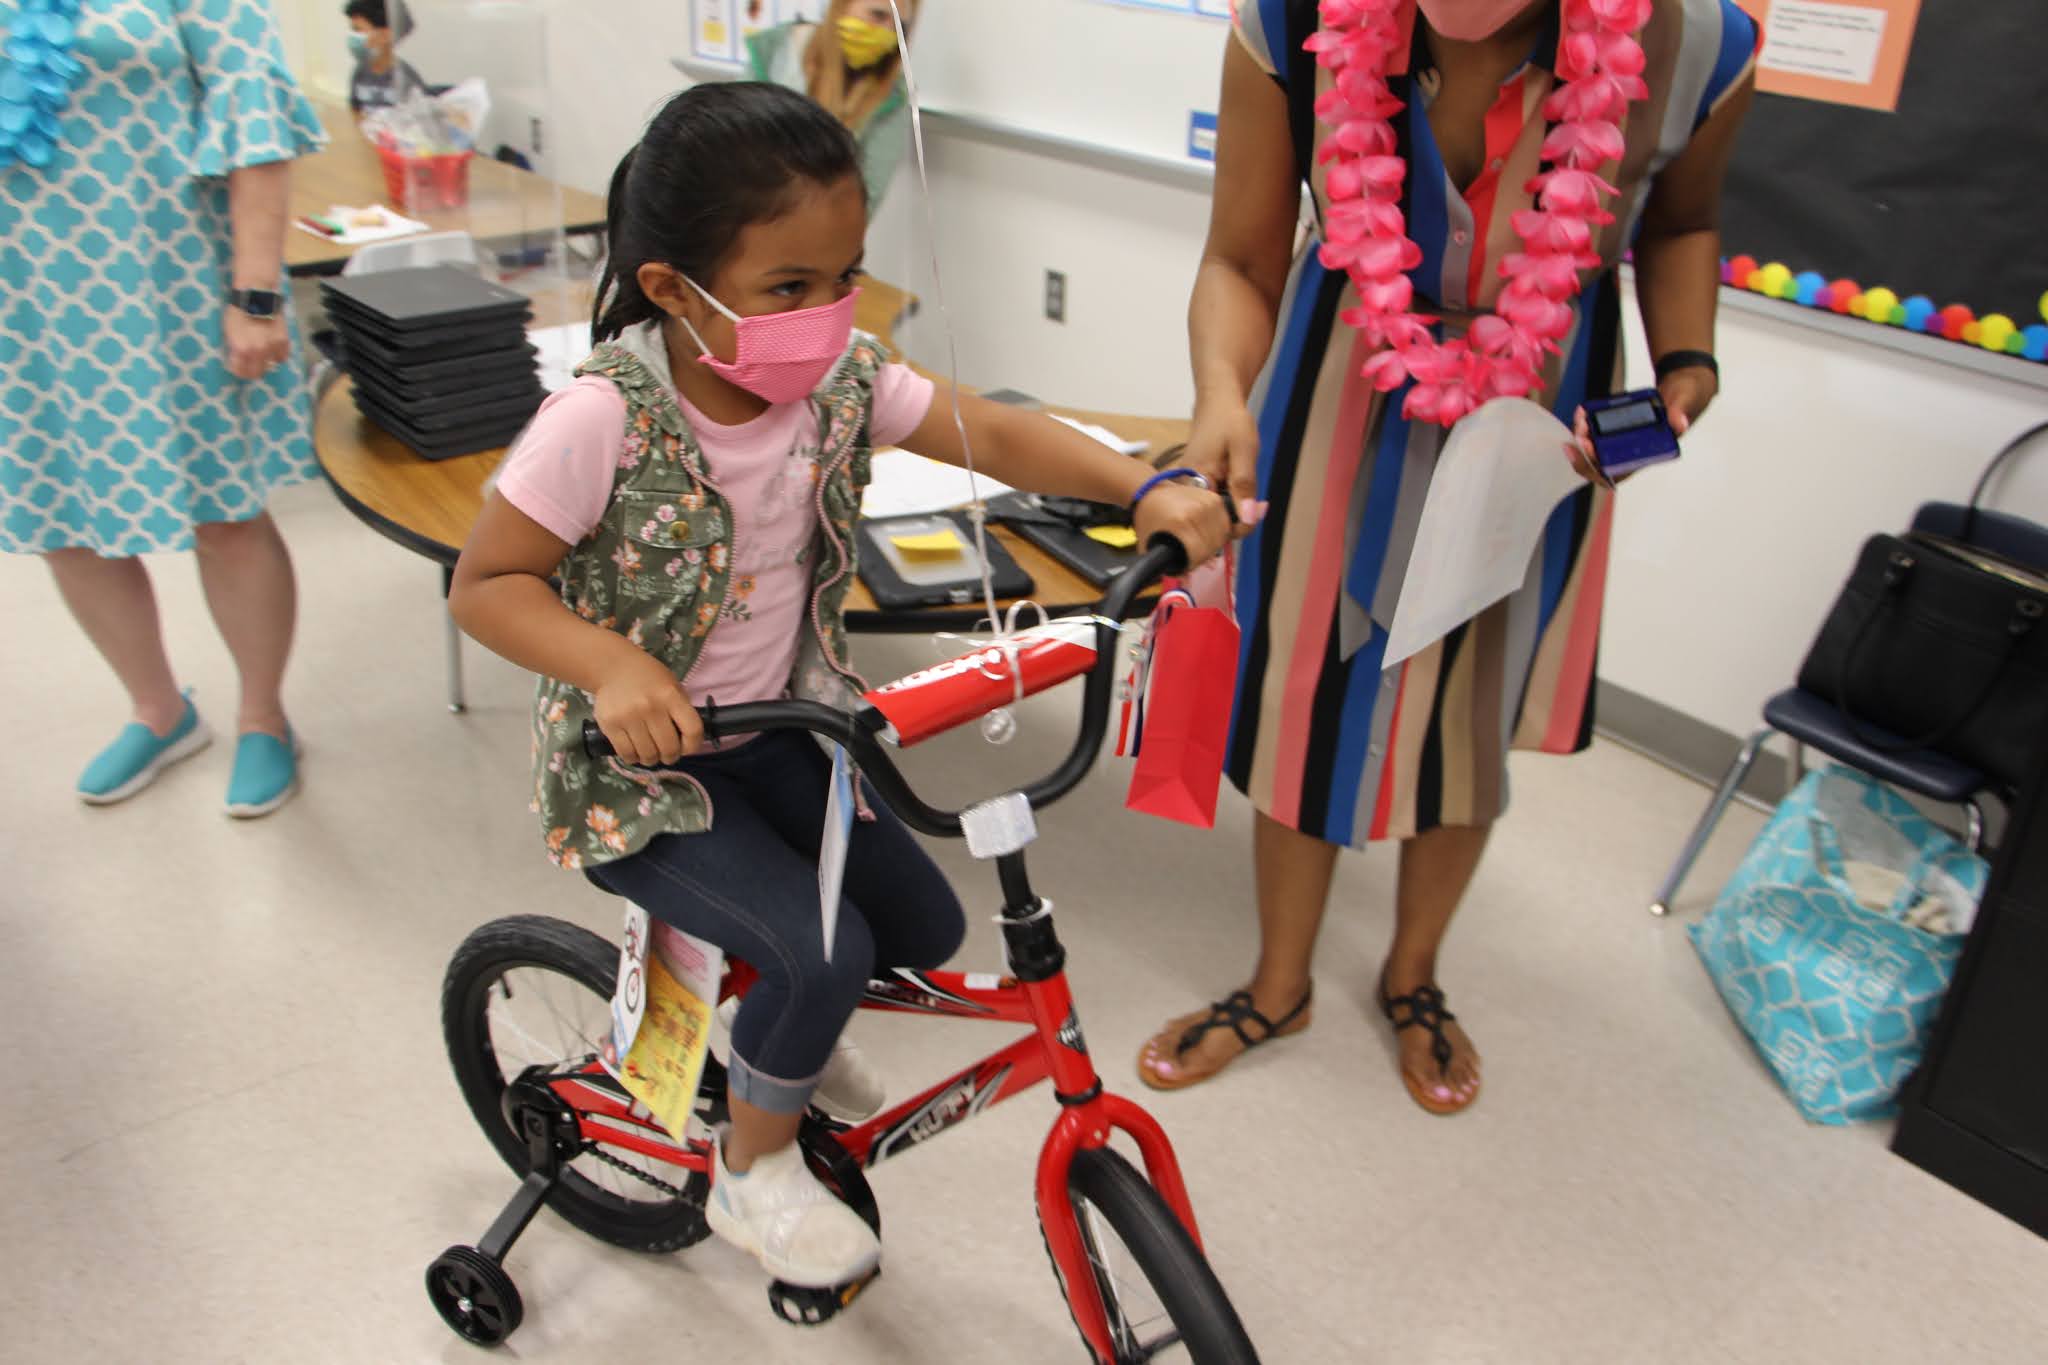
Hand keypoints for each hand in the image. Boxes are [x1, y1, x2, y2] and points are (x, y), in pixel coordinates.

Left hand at [223, 306, 288, 381]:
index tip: (236, 368)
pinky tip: (272, 351)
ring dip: (264, 363)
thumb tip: (238, 358)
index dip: (237, 371)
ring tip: (260, 356)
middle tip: (248, 366)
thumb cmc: (237, 311)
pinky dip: (277, 356)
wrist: (255, 295)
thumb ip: (234, 348)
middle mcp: (258, 351)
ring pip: (270, 366)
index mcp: (241, 349)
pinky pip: (282, 356)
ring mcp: (272, 347)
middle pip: (256, 373)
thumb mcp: (228, 331)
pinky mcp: (283, 341)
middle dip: (251, 371)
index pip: (241, 372)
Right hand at [592, 648, 702, 765]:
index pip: (693, 730)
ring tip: (651, 754)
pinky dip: (633, 758)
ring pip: (648, 754)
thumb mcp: (672, 685)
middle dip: (671, 757)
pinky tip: (635, 752)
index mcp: (671, 696)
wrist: (612, 667)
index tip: (687, 748)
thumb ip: (681, 709)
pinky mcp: (610, 725)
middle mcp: (651, 707)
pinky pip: (626, 753)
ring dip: (652, 759)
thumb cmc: (648, 677)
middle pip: (669, 747)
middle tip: (667, 755)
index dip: (693, 746)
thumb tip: (688, 740)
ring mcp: (629, 717)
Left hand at [1133, 478, 1233, 569]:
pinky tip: (1207, 531)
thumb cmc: (1150, 517)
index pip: (1199, 554)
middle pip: (1212, 546)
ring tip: (1198, 541)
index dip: (1192, 562)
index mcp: (1180, 522)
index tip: (1184, 560)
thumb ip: (1166, 565)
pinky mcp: (1215, 498)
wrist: (1152, 490)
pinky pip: (1225, 524)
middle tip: (1191, 550)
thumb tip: (1185, 579)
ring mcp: (1207, 503)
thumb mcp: (1149, 545)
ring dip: (1212, 543)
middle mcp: (1196, 511)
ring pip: (1221, 536)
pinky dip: (1219, 531)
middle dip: (1203, 554)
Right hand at [1182, 397, 1266, 533]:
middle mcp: (1184, 486)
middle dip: (1236, 517)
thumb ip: (1245, 485)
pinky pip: (1210, 502)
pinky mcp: (1192, 483)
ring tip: (1245, 489)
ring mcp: (1187, 486)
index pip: (1213, 520)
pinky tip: (1236, 487)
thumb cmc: (1229, 420)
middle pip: (1210, 520)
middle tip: (1256, 502)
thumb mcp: (1244, 451)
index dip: (1237, 522)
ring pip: (1211, 513)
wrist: (1218, 401)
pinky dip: (1226, 500)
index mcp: (1194, 480)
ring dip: (1232, 508)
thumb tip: (1249, 518)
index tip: (1256, 511)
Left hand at [1566, 364, 1718, 485]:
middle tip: (1579, 434)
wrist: (1684, 386)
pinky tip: (1582, 412)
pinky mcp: (1618, 428)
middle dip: (1584, 453)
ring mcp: (1624, 440)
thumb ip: (1680, 412)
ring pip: (1594, 449)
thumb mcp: (1685, 402)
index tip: (1588, 450)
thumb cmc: (1686, 398)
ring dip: (1582, 438)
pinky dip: (1586, 425)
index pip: (1618, 473)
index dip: (1598, 468)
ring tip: (1581, 420)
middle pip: (1599, 465)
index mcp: (1650, 454)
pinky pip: (1595, 432)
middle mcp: (1634, 451)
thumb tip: (1679, 424)